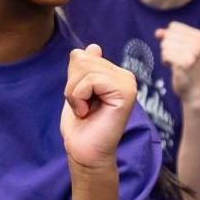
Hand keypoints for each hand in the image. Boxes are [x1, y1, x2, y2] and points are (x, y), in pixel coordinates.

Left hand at [62, 44, 137, 171]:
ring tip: (84, 111)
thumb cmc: (81, 126)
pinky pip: (91, 80)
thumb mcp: (77, 90)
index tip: (81, 101)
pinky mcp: (126, 93)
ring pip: (85, 68)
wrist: (85, 152)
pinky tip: (87, 113)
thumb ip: (85, 69)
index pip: (82, 56)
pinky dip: (79, 98)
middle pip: (82, 59)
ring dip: (74, 93)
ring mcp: (128, 83)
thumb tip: (94, 47)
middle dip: (72, 86)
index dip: (71, 79)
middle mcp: (125, 76)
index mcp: (115, 74)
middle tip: (82, 108)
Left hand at [156, 22, 199, 102]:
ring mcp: (193, 53)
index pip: (173, 26)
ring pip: (165, 44)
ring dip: (166, 55)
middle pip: (168, 35)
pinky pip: (165, 54)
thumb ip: (168, 36)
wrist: (193, 88)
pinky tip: (172, 67)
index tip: (179, 49)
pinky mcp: (185, 63)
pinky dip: (165, 61)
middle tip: (177, 57)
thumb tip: (157, 32)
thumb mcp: (180, 47)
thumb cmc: (186, 66)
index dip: (171, 38)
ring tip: (175, 62)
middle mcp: (198, 43)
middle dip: (167, 47)